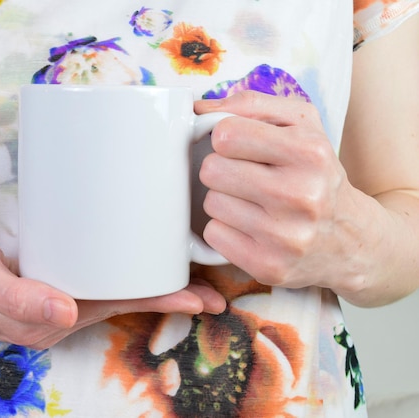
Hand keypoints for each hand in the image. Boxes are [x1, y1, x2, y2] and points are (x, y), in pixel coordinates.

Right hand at [0, 232, 225, 348]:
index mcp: (49, 319)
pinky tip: (133, 253)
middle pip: (126, 300)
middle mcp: (59, 312)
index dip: (161, 300)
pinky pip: (94, 277)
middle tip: (213, 282)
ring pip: (114, 289)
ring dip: (150, 280)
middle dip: (169, 292)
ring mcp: (54, 299)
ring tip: (185, 265)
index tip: (201, 296)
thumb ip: (16, 296)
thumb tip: (66, 314)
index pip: (119, 307)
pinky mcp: (46, 280)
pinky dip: (122, 268)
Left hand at [195, 91, 373, 291]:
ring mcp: (285, 236)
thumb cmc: (316, 173)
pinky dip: (225, 229)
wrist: (350, 239)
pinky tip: (250, 227)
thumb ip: (250, 104)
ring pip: (210, 203)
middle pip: (212, 170)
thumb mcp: (301, 125)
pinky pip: (213, 235)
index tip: (240, 147)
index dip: (226, 139)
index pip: (226, 134)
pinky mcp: (269, 266)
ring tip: (252, 203)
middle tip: (245, 177)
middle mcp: (300, 195)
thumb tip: (197, 106)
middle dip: (222, 169)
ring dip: (223, 200)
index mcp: (309, 152)